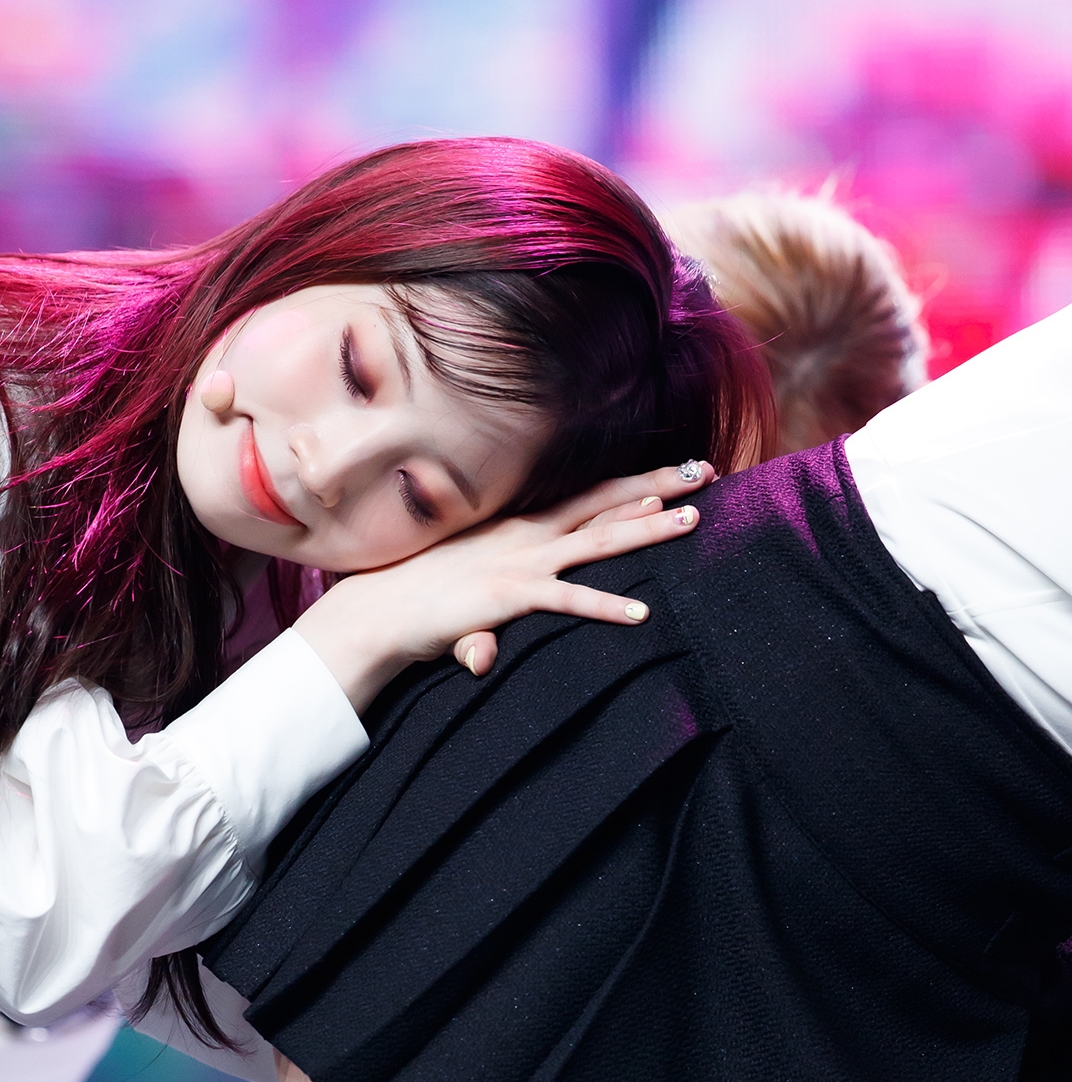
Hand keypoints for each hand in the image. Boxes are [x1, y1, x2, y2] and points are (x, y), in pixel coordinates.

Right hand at [293, 462, 711, 710]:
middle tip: (708, 470)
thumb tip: (531, 595)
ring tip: (693, 522)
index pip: (589, 496)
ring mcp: (520, 563)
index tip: (678, 467)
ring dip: (646, 530)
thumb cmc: (417, 595)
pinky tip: (643, 612)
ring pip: (598, 542)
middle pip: (604, 504)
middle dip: (658, 485)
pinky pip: (567, 600)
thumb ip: (509, 588)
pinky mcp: (508, 597)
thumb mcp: (474, 582)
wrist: (374, 614)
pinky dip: (606, 606)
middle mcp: (527, 535)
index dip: (635, 481)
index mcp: (520, 525)